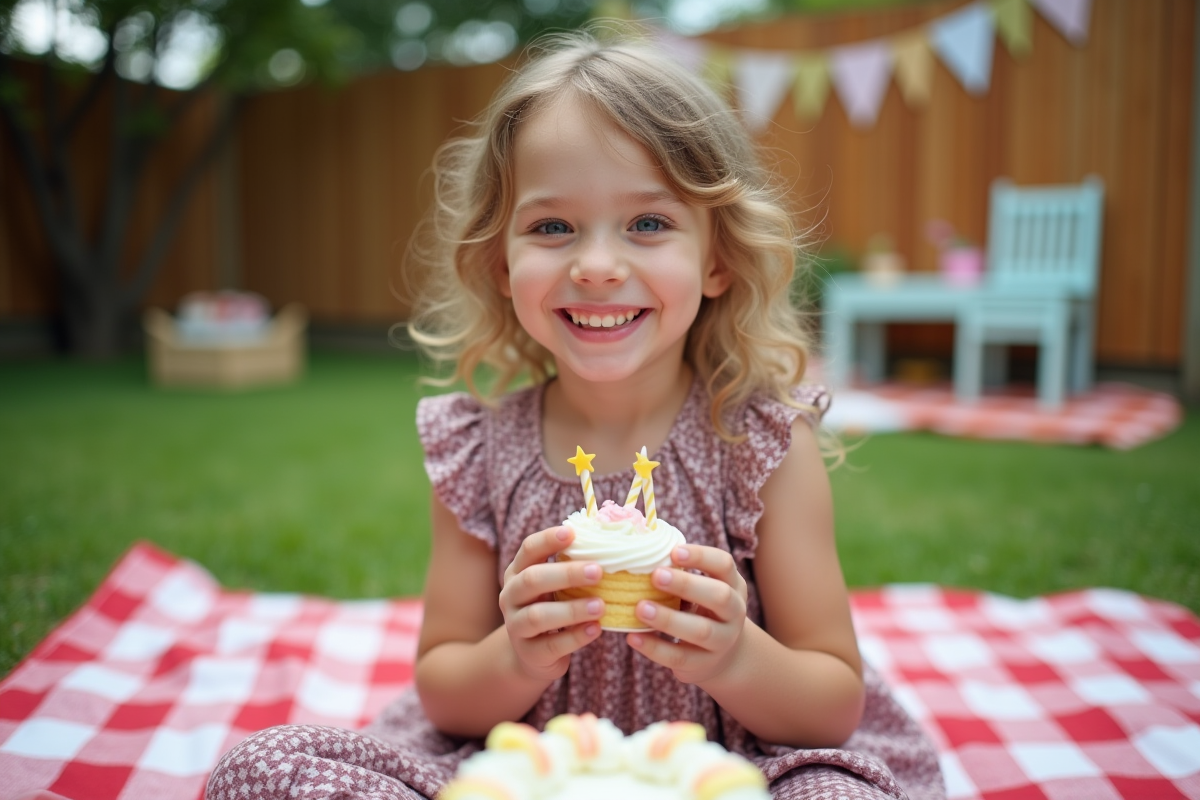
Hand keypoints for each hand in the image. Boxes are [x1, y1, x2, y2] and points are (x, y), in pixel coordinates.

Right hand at [498, 525, 605, 681]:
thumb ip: (571, 568)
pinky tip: (596, 629)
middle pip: (532, 580)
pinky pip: (552, 645)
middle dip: (566, 574)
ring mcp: (516, 626)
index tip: (571, 532)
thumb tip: (611, 544)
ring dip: (571, 609)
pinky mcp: (529, 653)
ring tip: (601, 606)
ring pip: (537, 616)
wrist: (532, 656)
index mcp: (518, 573)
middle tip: (598, 571)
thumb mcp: (554, 587)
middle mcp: (511, 597)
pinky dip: (576, 637)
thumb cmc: (552, 610)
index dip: (547, 540)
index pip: (528, 550)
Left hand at [626, 544, 748, 684]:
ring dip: (668, 618)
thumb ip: (680, 573)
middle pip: (719, 596)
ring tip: (640, 608)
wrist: (724, 657)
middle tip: (655, 576)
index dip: (701, 556)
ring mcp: (722, 641)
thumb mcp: (702, 590)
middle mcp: (734, 612)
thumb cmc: (702, 610)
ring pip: (701, 630)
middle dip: (687, 585)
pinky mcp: (704, 665)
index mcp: (732, 585)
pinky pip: (679, 657)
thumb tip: (638, 551)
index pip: (724, 565)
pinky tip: (633, 637)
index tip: (674, 552)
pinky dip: (654, 648)